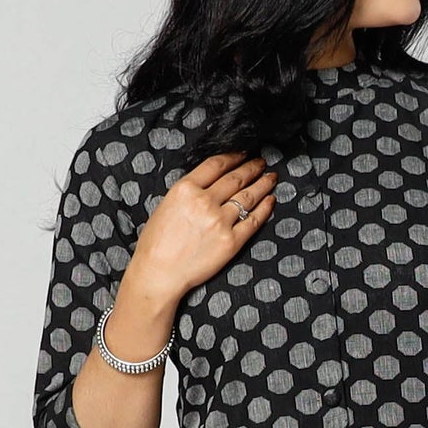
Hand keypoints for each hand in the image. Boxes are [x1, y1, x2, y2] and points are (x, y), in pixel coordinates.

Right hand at [123, 150, 278, 306]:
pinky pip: (253, 221)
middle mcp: (205, 202)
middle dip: (251, 168)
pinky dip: (265, 209)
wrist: (159, 273)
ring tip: (270, 178)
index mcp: (185, 189)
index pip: (216, 165)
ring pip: (248, 197)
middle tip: (261, 163)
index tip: (243, 153)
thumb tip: (210, 184)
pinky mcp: (231, 242)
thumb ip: (189, 192)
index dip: (234, 156)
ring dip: (262, 185)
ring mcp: (220, 222)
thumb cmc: (156, 243)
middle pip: (235, 179)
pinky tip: (270, 200)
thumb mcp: (166, 205)